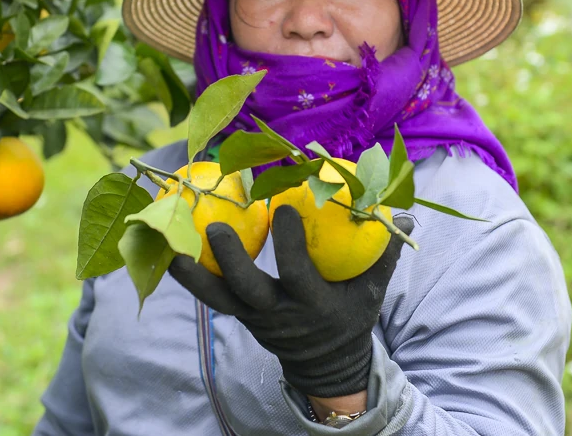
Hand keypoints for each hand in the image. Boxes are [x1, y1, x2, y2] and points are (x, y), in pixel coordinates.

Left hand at [169, 205, 413, 397]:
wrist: (324, 363)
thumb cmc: (349, 315)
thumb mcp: (371, 291)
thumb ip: (383, 253)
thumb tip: (401, 214)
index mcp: (313, 305)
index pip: (298, 274)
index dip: (290, 244)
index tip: (283, 209)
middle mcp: (278, 315)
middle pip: (247, 291)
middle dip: (230, 261)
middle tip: (214, 226)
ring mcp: (253, 317)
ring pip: (217, 298)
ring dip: (192, 273)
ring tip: (170, 244)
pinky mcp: (238, 315)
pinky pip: (209, 296)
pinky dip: (190, 275)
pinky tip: (170, 249)